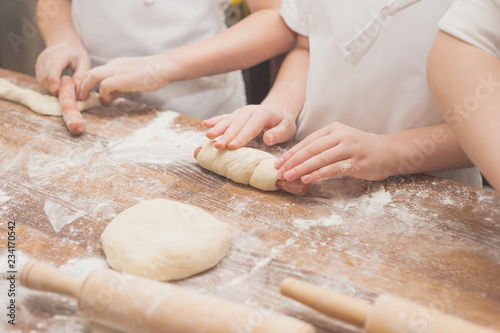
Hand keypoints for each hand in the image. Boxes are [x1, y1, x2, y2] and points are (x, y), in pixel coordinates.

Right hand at [35, 41, 90, 95]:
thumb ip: (81, 74)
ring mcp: (41, 61)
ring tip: (62, 90)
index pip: (54, 67)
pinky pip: (40, 78)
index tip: (56, 90)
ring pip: (41, 79)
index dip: (53, 79)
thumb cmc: (76, 54)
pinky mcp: (38, 65)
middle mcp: (47, 56)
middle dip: (54, 88)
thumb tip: (76, 86)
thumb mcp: (84, 62)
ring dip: (50, 88)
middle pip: (45, 75)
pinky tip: (56, 86)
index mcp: (60, 54)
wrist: (64, 42)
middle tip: (65, 94)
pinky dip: (47, 85)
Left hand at [77, 55, 169, 104]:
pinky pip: (104, 86)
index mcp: (116, 64)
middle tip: (80, 96)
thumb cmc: (153, 74)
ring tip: (84, 99)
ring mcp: (117, 71)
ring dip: (85, 88)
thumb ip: (120, 87)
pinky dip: (102, 95)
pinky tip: (106, 101)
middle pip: (89, 72)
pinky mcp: (121, 78)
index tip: (87, 92)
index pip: (96, 71)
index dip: (88, 82)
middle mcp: (113, 65)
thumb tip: (110, 97)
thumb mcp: (133, 79)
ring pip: (91, 76)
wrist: (163, 67)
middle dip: (82, 85)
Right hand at [202, 103, 296, 149]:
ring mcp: (241, 112)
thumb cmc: (283, 122)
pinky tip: (205, 124)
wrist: (278, 110)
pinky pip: (224, 117)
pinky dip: (215, 120)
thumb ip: (278, 133)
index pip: (252, 126)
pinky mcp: (236, 115)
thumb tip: (268, 139)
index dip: (242, 136)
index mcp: (264, 114)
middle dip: (227, 136)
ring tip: (209, 136)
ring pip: (229, 120)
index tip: (233, 146)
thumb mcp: (288, 128)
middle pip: (237, 124)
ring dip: (218, 128)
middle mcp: (250, 111)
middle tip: (218, 147)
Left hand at [275, 122, 394, 182]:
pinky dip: (318, 174)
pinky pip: (333, 168)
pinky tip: (307, 179)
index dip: (292, 152)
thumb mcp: (341, 140)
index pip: (308, 141)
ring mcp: (350, 148)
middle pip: (311, 149)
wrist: (389, 151)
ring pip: (320, 159)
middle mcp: (341, 136)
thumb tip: (298, 160)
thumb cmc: (361, 148)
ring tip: (289, 176)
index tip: (278, 162)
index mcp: (334, 129)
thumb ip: (323, 146)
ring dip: (302, 168)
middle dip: (293, 161)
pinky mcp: (357, 162)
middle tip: (280, 171)